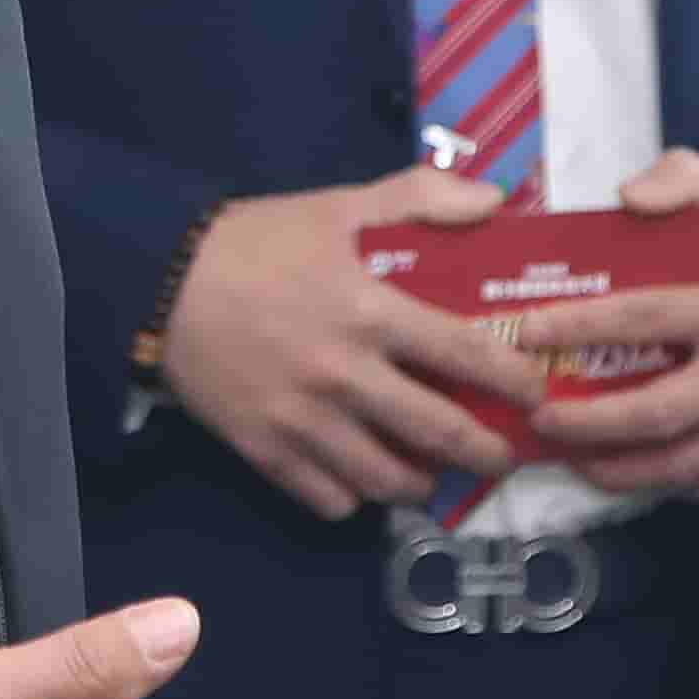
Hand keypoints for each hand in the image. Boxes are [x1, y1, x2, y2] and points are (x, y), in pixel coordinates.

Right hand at [154, 167, 558, 521]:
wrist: (160, 279)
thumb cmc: (258, 240)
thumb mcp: (339, 206)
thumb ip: (420, 200)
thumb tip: (495, 203)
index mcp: (370, 310)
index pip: (467, 355)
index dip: (515, 383)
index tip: (537, 396)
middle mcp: (344, 374)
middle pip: (438, 433)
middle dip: (486, 454)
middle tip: (504, 457)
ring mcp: (303, 420)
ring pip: (385, 479)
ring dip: (422, 484)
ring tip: (433, 474)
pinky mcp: (265, 450)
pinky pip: (327, 499)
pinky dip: (355, 497)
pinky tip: (362, 478)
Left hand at [490, 152, 698, 503]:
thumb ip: (685, 180)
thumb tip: (625, 197)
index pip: (648, 317)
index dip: (582, 327)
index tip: (531, 333)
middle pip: (662, 411)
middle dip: (591, 422)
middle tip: (541, 416)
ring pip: (689, 462)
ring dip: (623, 468)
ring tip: (575, 457)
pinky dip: (673, 482)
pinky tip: (636, 469)